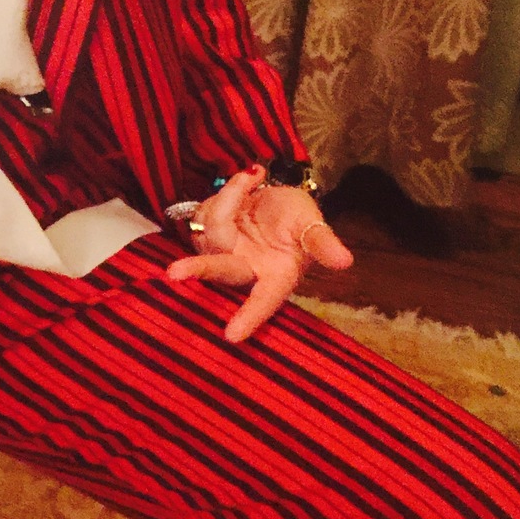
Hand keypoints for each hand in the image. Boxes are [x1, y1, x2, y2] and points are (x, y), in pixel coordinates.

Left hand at [165, 166, 352, 343]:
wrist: (279, 192)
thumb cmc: (298, 217)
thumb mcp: (313, 224)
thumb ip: (322, 243)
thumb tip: (345, 262)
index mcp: (276, 275)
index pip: (263, 300)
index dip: (250, 317)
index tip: (231, 336)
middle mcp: (245, 269)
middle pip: (220, 270)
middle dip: (199, 269)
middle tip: (174, 273)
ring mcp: (222, 252)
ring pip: (212, 226)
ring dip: (232, 198)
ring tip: (255, 181)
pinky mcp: (206, 234)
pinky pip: (205, 211)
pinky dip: (224, 193)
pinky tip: (242, 188)